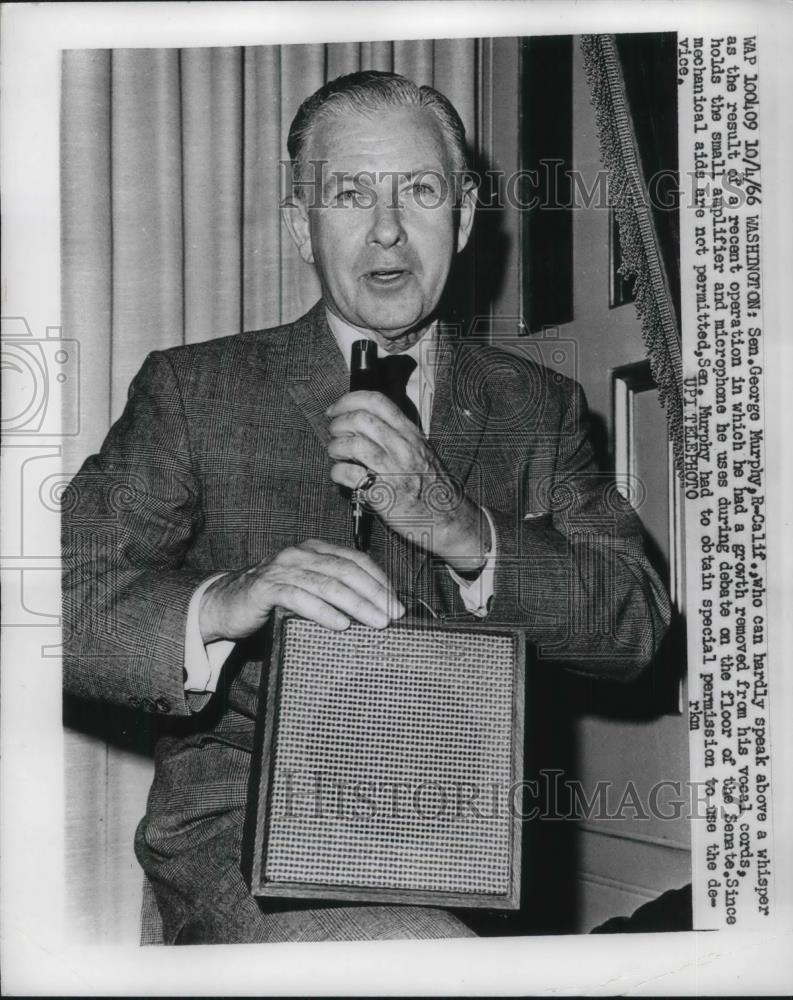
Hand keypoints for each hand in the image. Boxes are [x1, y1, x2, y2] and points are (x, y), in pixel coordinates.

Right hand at [198, 538, 404, 643]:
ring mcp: (282, 569)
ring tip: (375, 621)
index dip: (379, 580)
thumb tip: (374, 611)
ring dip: (356, 604)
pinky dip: (322, 611)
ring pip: (327, 584)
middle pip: (346, 570)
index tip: (397, 602)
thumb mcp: (307, 590)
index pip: (355, 559)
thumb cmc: (272, 600)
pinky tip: (340, 624)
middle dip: (374, 593)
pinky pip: (299, 598)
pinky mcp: (265, 588)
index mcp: (314, 550)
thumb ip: (333, 592)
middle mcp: (300, 554)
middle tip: (393, 615)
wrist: (224, 604)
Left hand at [326, 391, 489, 572]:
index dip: (349, 401)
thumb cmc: (433, 486)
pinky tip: (341, 475)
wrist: (449, 518)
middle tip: (334, 434)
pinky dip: (337, 472)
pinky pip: (349, 474)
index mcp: (411, 434)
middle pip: (360, 419)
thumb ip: (397, 434)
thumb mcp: (422, 450)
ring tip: (337, 455)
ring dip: (336, 447)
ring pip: (352, 444)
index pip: (377, 402)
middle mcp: (402, 448)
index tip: (336, 410)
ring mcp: (392, 470)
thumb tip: (363, 421)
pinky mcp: (382, 494)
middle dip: (338, 424)